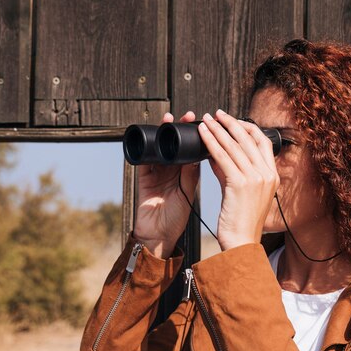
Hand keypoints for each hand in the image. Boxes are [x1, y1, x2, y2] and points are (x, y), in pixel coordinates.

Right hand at [132, 111, 200, 258]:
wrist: (159, 236)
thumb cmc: (176, 218)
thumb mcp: (188, 192)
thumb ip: (192, 174)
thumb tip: (204, 152)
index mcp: (184, 173)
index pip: (190, 149)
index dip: (198, 137)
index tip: (208, 124)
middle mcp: (169, 170)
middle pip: (174, 143)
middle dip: (180, 128)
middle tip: (189, 115)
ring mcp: (155, 172)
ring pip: (158, 146)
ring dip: (162, 132)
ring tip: (169, 118)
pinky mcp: (142, 177)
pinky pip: (143, 158)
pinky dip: (146, 146)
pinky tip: (151, 135)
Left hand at [198, 109, 279, 250]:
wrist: (241, 244)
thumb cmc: (240, 222)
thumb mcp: (239, 192)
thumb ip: (230, 172)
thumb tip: (214, 154)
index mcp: (273, 176)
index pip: (263, 142)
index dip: (248, 128)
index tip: (233, 121)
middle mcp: (267, 174)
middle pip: (249, 139)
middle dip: (231, 123)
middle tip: (217, 114)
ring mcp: (256, 178)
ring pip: (234, 145)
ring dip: (218, 128)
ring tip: (207, 119)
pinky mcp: (240, 183)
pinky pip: (222, 156)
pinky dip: (211, 141)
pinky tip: (202, 133)